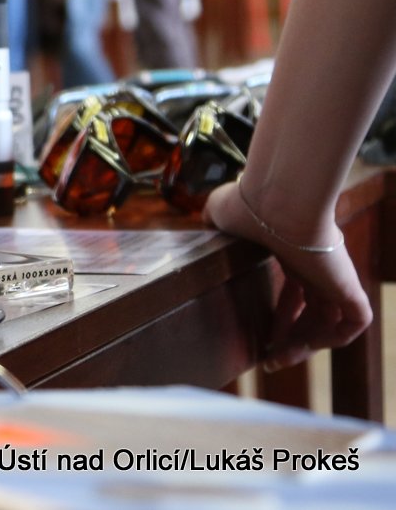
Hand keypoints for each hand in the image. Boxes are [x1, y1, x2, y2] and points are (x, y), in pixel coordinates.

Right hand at [203, 181, 371, 369]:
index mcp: (294, 253)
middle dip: (293, 338)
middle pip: (314, 312)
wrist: (276, 200)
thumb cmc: (247, 205)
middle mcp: (318, 267)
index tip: (263, 338)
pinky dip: (335, 338)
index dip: (282, 317)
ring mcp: (335, 276)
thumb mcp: (219, 212)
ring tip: (279, 360)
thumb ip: (215, 223)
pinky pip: (354, 321)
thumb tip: (207, 226)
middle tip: (271, 360)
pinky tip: (306, 345)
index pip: (297, 292)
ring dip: (309, 345)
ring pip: (332, 322)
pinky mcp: (349, 286)